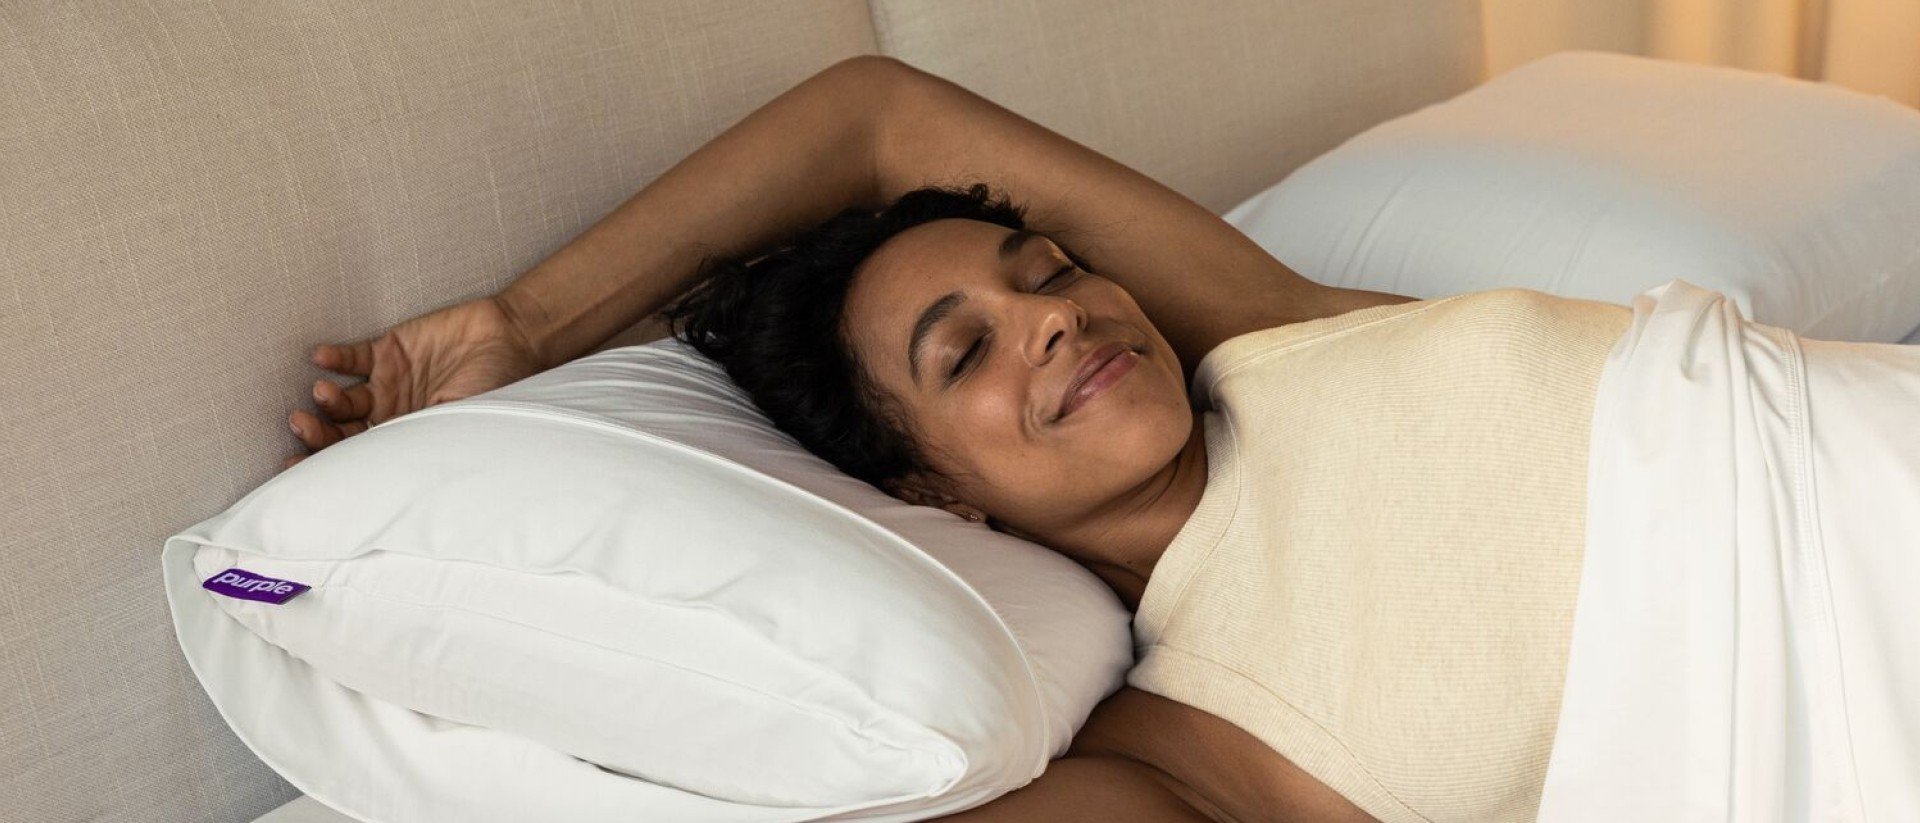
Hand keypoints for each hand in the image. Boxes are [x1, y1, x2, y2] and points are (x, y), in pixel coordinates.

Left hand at [284, 295, 542, 469]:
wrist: (512, 340)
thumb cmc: (497, 389)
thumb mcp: (462, 427)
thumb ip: (421, 446)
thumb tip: (385, 485)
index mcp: (407, 443)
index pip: (358, 460)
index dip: (325, 465)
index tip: (295, 469)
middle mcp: (391, 417)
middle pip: (341, 431)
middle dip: (316, 432)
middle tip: (301, 424)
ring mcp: (388, 384)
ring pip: (342, 397)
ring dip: (326, 398)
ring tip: (322, 393)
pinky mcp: (389, 350)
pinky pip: (351, 358)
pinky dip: (334, 359)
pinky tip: (322, 359)